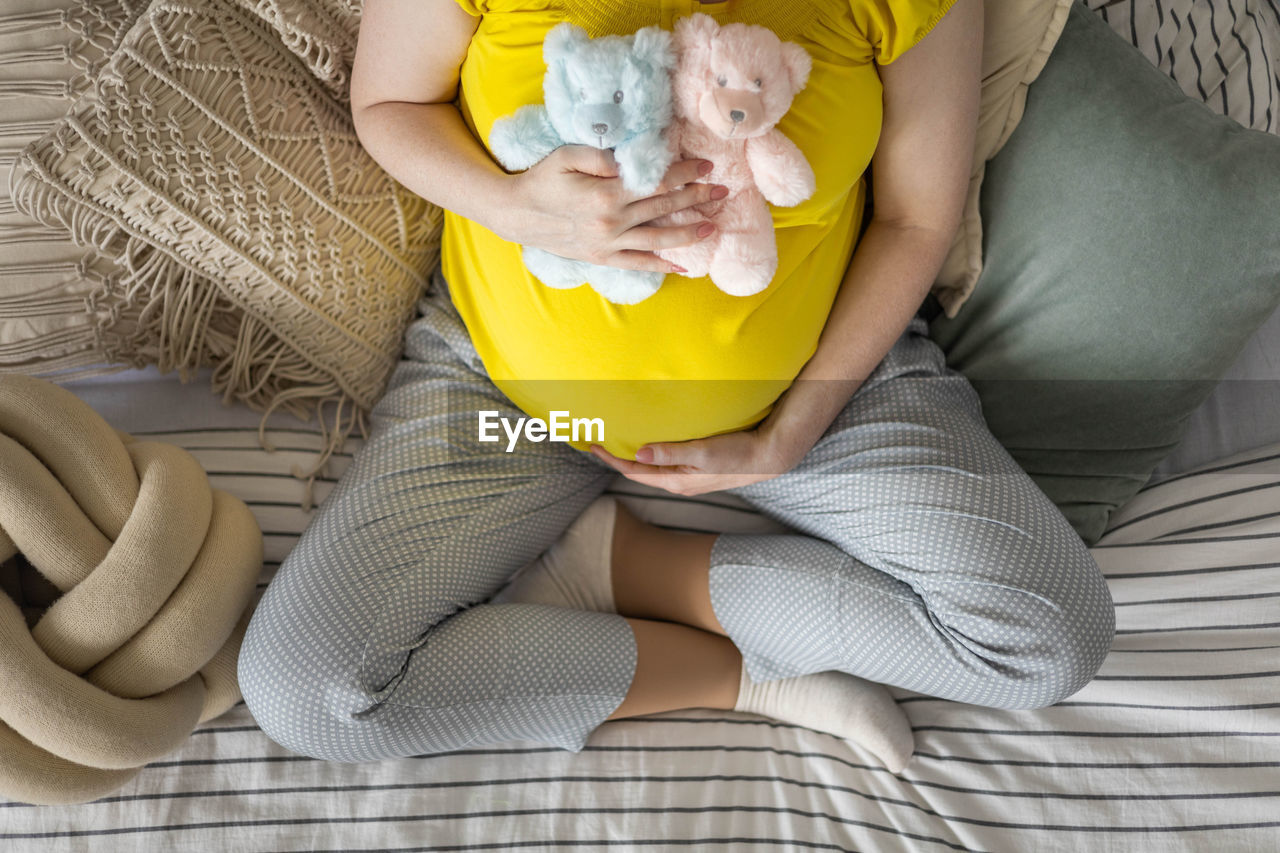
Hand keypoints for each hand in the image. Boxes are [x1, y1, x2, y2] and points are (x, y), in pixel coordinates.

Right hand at [496, 146, 725, 273]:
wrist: (516, 214)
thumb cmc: (542, 179)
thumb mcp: (567, 156)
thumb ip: (602, 156)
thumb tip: (633, 160)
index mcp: (606, 193)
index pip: (656, 181)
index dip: (685, 172)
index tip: (706, 166)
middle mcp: (612, 221)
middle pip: (664, 208)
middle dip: (697, 198)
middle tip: (723, 192)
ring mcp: (608, 243)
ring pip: (658, 238)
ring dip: (689, 233)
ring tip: (713, 226)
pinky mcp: (602, 257)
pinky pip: (637, 263)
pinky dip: (661, 265)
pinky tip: (683, 266)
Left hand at [588, 420, 808, 495]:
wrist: (768, 457)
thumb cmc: (738, 453)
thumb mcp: (703, 452)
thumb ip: (671, 452)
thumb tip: (639, 453)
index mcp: (676, 480)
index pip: (633, 471)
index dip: (611, 459)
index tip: (593, 445)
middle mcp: (679, 482)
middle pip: (639, 472)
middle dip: (617, 459)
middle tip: (598, 442)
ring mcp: (688, 478)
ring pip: (651, 469)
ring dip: (633, 458)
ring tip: (618, 444)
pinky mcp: (697, 470)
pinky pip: (665, 464)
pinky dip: (651, 455)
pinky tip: (650, 445)